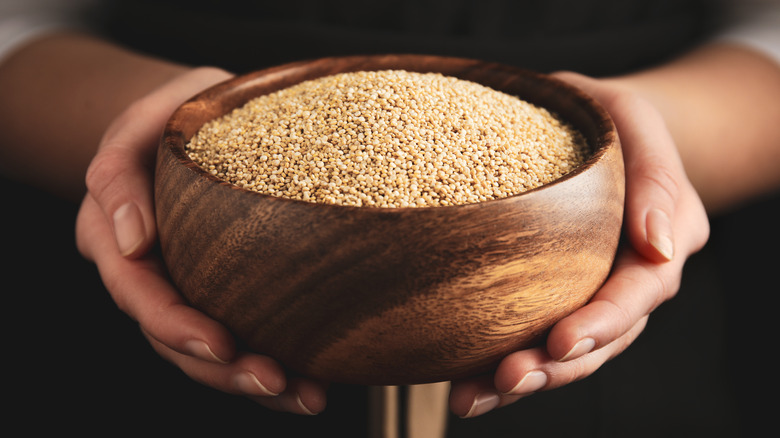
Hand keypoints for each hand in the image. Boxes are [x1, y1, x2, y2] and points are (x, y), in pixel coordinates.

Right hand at [75, 66, 326, 414]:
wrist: (200, 119)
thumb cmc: (174, 114)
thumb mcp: (141, 121)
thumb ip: (118, 172)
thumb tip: (130, 240)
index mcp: (118, 239)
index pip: (138, 293)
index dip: (175, 326)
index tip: (220, 344)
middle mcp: (152, 273)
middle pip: (176, 338)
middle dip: (224, 369)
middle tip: (273, 380)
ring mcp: (190, 285)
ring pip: (212, 349)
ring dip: (256, 380)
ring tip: (305, 395)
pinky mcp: (228, 289)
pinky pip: (247, 332)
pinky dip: (281, 361)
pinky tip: (313, 380)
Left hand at [448, 71, 709, 417]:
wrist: (585, 125)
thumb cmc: (608, 117)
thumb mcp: (634, 120)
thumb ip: (656, 178)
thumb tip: (657, 244)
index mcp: (663, 237)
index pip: (642, 291)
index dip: (605, 322)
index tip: (561, 342)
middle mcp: (630, 274)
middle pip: (604, 337)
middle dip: (557, 366)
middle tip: (509, 377)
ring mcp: (591, 288)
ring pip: (566, 348)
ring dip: (525, 376)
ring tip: (473, 396)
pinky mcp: (552, 292)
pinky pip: (533, 332)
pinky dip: (498, 359)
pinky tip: (464, 380)